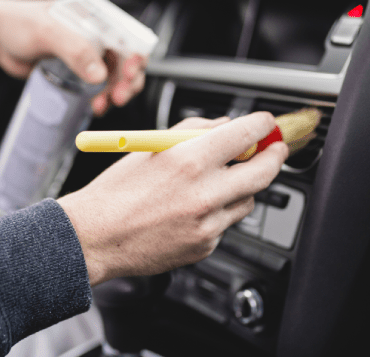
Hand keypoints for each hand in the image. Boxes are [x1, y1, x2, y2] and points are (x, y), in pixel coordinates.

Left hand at [0, 0, 144, 115]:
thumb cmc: (17, 23)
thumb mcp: (47, 32)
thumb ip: (75, 50)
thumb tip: (99, 74)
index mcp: (96, 19)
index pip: (128, 36)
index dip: (136, 55)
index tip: (129, 72)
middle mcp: (97, 37)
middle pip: (127, 60)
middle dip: (128, 81)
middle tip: (120, 96)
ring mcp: (88, 57)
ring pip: (114, 78)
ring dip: (115, 93)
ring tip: (103, 105)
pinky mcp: (77, 74)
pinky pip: (98, 88)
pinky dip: (101, 98)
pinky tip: (95, 105)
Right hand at [57, 113, 289, 285]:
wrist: (94, 238)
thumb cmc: (117, 192)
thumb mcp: (151, 147)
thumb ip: (193, 131)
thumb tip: (225, 125)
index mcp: (189, 161)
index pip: (245, 136)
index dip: (262, 126)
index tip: (266, 124)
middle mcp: (203, 194)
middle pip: (263, 172)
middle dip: (274, 157)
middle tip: (274, 150)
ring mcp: (207, 224)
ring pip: (247, 199)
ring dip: (241, 187)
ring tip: (212, 183)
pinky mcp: (205, 246)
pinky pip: (226, 223)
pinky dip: (217, 213)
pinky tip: (190, 210)